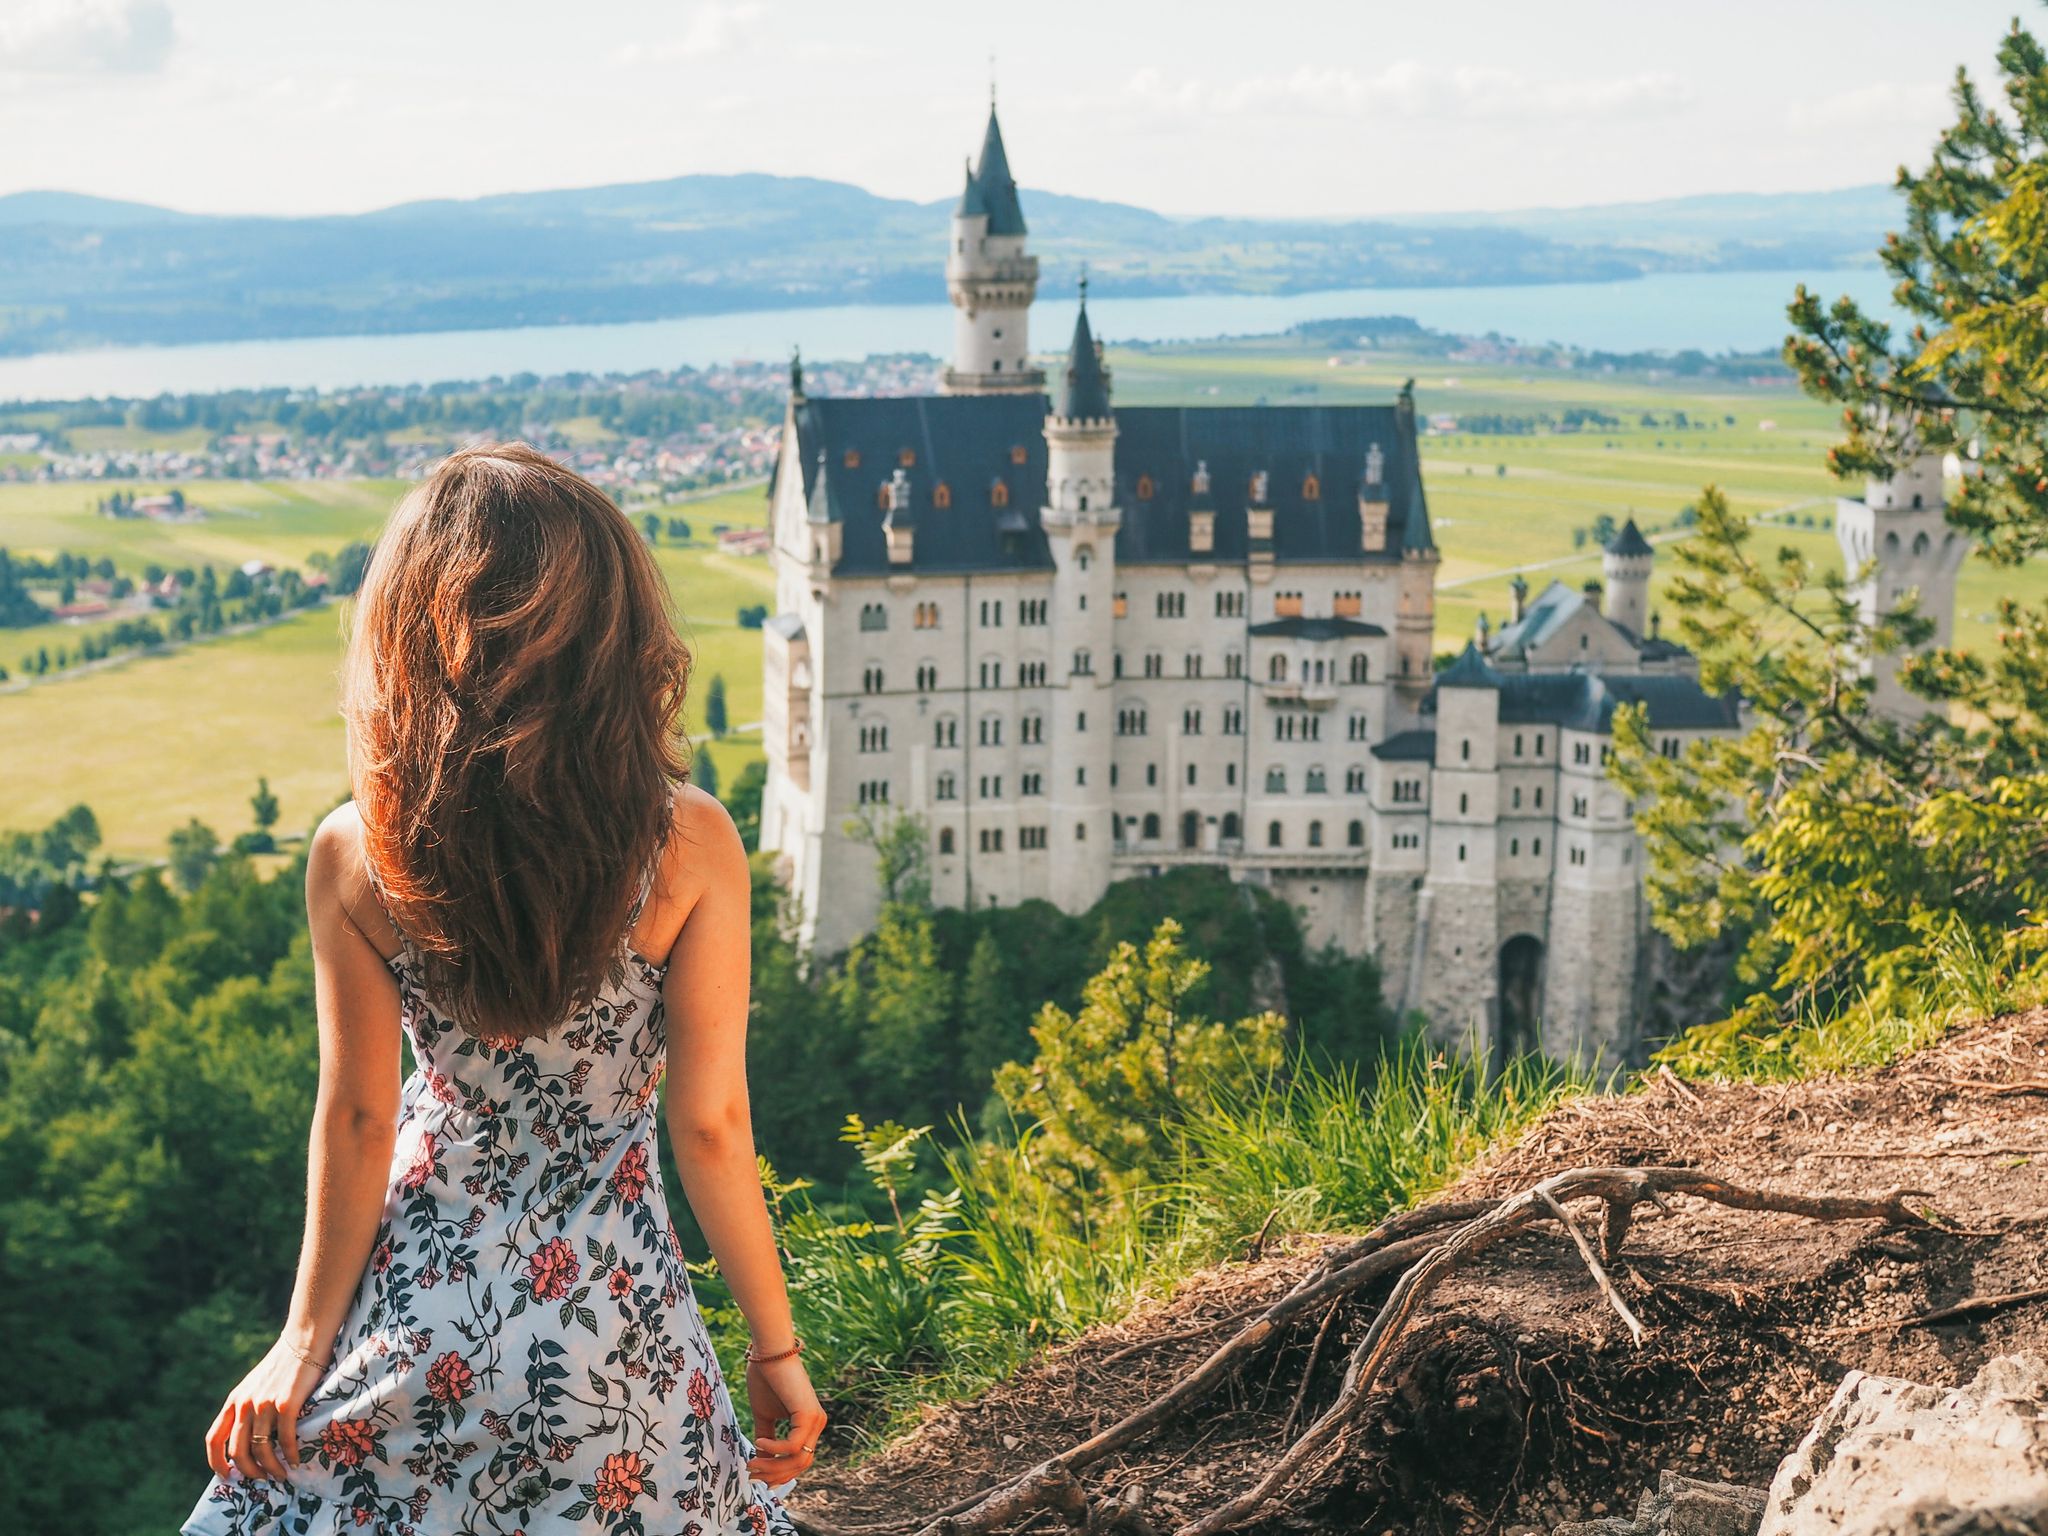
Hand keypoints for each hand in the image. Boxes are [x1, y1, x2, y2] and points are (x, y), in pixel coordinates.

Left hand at [205, 1337, 323, 1483]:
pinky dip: (291, 1455)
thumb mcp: (256, 1385)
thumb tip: (249, 1436)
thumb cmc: (284, 1365)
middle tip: (262, 1479)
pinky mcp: (286, 1404)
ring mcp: (264, 1405)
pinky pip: (285, 1439)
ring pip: (261, 1450)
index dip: (216, 1462)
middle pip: (237, 1451)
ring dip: (271, 1468)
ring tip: (281, 1474)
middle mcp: (245, 1405)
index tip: (228, 1476)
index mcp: (234, 1401)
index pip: (214, 1439)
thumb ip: (248, 1407)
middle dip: (249, 1472)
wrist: (304, 1339)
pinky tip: (296, 1461)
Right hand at [744, 1351, 826, 1485]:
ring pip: (798, 1459)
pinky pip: (793, 1445)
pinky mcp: (809, 1414)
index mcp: (808, 1425)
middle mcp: (817, 1424)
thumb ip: (766, 1439)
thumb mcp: (764, 1416)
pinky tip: (760, 1441)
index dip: (779, 1474)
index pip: (800, 1460)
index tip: (755, 1476)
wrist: (769, 1352)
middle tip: (751, 1474)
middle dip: (774, 1474)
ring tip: (752, 1462)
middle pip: (800, 1464)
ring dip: (772, 1466)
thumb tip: (760, 1461)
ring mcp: (816, 1420)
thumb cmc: (766, 1379)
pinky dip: (775, 1448)